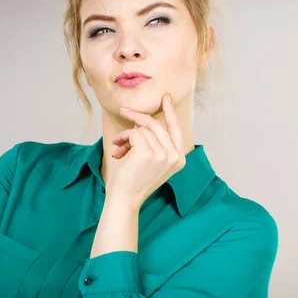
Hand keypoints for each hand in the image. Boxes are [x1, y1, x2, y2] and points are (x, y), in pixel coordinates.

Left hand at [105, 93, 185, 208]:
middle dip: (138, 117)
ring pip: (144, 129)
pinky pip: (135, 134)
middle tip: (124, 111)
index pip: (175, 130)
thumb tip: (142, 120)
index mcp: (179, 159)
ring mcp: (163, 155)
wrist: (125, 199)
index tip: (166, 98)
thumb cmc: (134, 181)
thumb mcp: (151, 160)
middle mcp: (174, 156)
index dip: (170, 112)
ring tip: (119, 147)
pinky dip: (123, 138)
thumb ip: (153, 141)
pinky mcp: (148, 153)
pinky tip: (118, 150)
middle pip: (157, 125)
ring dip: (127, 135)